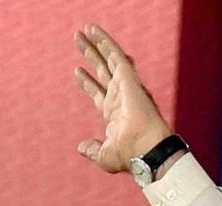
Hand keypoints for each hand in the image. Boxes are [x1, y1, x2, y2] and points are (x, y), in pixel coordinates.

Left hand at [74, 24, 172, 172]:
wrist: (144, 153)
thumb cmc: (129, 158)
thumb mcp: (103, 155)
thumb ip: (92, 150)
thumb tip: (81, 147)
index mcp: (113, 113)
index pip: (98, 93)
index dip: (87, 83)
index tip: (77, 72)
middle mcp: (120, 97)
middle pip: (101, 71)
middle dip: (89, 56)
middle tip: (78, 42)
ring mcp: (125, 87)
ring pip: (108, 59)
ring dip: (96, 44)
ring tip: (83, 30)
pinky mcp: (129, 80)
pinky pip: (115, 56)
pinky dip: (105, 42)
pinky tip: (94, 31)